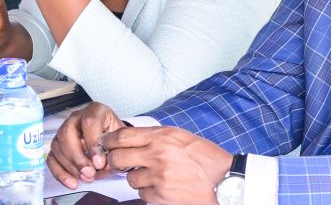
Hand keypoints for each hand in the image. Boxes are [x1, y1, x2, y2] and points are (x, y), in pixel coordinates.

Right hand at [47, 103, 127, 189]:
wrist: (112, 143)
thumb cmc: (115, 139)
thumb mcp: (120, 141)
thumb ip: (113, 150)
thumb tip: (101, 164)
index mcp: (95, 111)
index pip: (89, 122)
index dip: (93, 143)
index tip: (100, 162)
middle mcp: (77, 117)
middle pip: (67, 132)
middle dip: (78, 156)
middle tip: (90, 172)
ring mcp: (64, 130)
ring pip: (58, 146)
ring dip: (71, 167)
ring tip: (86, 178)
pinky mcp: (57, 145)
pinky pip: (51, 158)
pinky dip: (60, 173)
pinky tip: (72, 182)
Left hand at [100, 126, 230, 204]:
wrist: (225, 181)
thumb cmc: (207, 159)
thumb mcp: (182, 138)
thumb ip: (158, 138)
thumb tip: (134, 140)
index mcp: (163, 136)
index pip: (123, 136)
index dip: (109, 140)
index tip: (105, 143)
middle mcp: (157, 154)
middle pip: (118, 157)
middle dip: (116, 162)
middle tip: (120, 163)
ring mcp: (158, 176)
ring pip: (130, 179)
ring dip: (137, 179)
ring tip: (154, 177)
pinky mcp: (160, 195)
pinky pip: (142, 194)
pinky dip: (149, 192)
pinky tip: (163, 187)